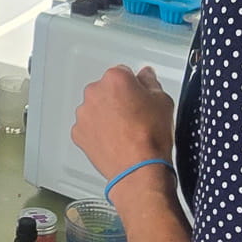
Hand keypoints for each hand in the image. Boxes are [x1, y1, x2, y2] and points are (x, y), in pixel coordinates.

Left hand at [71, 65, 175, 183]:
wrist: (139, 169)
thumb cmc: (150, 138)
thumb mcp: (162, 101)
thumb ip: (151, 82)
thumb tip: (146, 76)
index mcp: (115, 79)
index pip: (124, 73)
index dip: (135, 86)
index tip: (139, 97)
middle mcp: (95, 92)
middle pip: (107, 90)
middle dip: (118, 99)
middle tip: (134, 117)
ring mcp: (84, 113)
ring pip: (96, 108)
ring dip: (106, 115)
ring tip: (125, 132)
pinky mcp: (78, 133)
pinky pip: (88, 127)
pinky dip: (98, 132)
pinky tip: (114, 140)